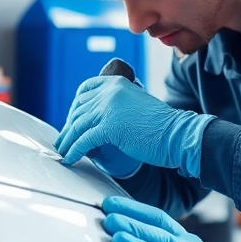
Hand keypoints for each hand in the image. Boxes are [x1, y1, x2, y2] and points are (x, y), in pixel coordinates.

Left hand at [55, 76, 212, 177]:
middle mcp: (110, 91)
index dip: (75, 106)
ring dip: (67, 141)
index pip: (85, 89)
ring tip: (62, 151)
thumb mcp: (136, 104)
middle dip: (69, 126)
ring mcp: (109, 108)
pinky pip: (84, 140)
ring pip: (78, 125)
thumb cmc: (161, 125)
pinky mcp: (110, 127)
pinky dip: (74, 150)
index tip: (71, 119)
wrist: (178, 134)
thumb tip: (99, 116)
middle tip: (64, 140)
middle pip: (78, 108)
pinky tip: (70, 158)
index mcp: (117, 83)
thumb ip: (118, 104)